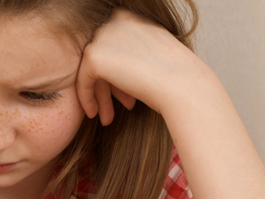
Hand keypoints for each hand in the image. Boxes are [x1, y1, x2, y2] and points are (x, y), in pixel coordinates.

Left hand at [76, 9, 208, 124]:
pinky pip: (82, 80)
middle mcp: (114, 19)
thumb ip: (130, 48)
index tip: (123, 94)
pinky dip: (86, 98)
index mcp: (129, 15)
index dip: (114, 71)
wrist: (182, 85)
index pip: (110, 43)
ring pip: (91, 69)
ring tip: (105, 117)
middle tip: (110, 108)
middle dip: (106, 85)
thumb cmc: (175, 75)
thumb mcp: (151, 50)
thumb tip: (114, 60)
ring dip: (98, 94)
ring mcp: (102, 35)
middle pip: (99, 56)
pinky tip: (94, 114)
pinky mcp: (94, 56)